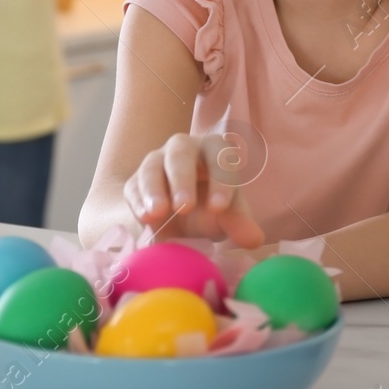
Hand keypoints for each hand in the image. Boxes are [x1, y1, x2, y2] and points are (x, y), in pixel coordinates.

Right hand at [122, 132, 264, 247]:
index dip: (219, 180)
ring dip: (154, 189)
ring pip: (152, 166)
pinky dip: (138, 202)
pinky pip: (134, 186)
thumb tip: (254, 239)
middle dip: (182, 178)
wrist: (179, 219)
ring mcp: (156, 161)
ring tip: (158, 213)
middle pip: (181, 152)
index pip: (219, 156)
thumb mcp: (228, 215)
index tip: (219, 209)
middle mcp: (184, 149)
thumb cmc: (210, 209)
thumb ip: (239, 223)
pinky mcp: (136, 182)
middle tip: (185, 207)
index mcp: (214, 151)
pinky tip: (145, 219)